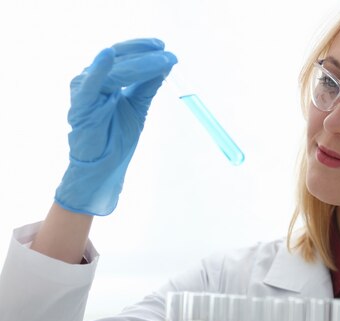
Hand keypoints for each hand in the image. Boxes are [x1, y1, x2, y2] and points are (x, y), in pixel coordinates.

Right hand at [54, 38, 176, 215]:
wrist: (104, 167)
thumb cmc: (116, 138)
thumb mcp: (138, 107)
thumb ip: (147, 86)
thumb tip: (165, 64)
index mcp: (104, 79)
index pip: (124, 56)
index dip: (143, 49)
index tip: (164, 46)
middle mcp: (91, 80)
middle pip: (122, 60)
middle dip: (147, 56)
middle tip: (170, 54)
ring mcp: (85, 90)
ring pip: (116, 71)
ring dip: (140, 63)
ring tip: (162, 60)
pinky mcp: (81, 104)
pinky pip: (91, 84)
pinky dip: (99, 70)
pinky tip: (107, 55)